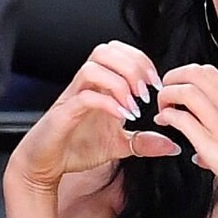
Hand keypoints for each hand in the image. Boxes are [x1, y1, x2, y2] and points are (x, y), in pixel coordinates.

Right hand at [5, 41, 178, 196]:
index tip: (156, 84)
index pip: (118, 52)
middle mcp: (85, 85)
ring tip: (134, 105)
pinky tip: (121, 118)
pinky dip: (107, 103)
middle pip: (105, 51)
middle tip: (147, 92)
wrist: (45, 165)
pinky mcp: (63, 114)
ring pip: (93, 67)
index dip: (140, 60)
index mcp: (98, 85)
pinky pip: (84, 97)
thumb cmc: (75, 149)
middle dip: (132, 66)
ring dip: (120, 82)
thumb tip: (171, 144)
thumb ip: (144, 142)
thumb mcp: (119, 146)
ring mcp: (72, 97)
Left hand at [154, 66, 217, 217]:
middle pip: (194, 73)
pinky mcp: (212, 144)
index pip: (211, 73)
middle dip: (173, 78)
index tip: (180, 89)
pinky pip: (181, 118)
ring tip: (162, 108)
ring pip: (185, 90)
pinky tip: (164, 123)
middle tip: (165, 92)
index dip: (188, 76)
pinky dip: (167, 116)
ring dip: (166, 95)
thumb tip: (204, 152)